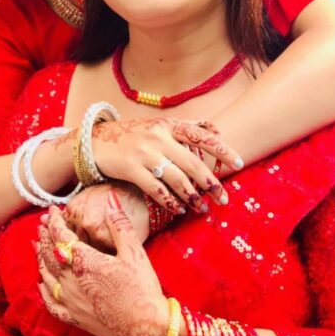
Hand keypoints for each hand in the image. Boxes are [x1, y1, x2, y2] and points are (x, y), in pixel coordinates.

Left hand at [38, 193, 166, 335]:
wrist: (147, 328)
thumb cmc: (143, 290)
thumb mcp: (134, 252)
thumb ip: (119, 223)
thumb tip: (109, 197)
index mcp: (85, 262)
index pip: (61, 236)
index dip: (55, 221)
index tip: (53, 211)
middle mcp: (72, 281)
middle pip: (49, 254)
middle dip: (44, 236)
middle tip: (42, 225)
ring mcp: (71, 301)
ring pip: (46, 276)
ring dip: (40, 258)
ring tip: (37, 246)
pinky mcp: (74, 318)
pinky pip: (50, 303)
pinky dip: (43, 291)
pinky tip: (41, 285)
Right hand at [92, 117, 241, 212]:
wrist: (96, 141)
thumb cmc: (134, 134)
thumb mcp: (159, 125)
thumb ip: (186, 126)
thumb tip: (216, 129)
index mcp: (168, 126)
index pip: (200, 135)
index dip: (221, 149)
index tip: (239, 163)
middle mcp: (158, 137)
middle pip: (191, 162)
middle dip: (210, 182)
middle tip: (224, 198)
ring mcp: (144, 153)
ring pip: (176, 178)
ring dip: (192, 197)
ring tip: (202, 208)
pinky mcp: (131, 169)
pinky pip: (156, 189)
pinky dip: (169, 201)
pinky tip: (178, 210)